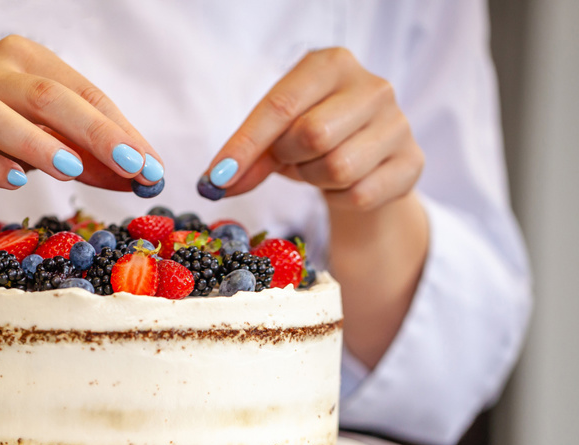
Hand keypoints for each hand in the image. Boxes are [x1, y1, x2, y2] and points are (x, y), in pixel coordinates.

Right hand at [0, 35, 163, 197]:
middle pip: (46, 96)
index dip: (119, 129)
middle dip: (94, 133)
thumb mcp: (40, 135)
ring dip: (36, 143)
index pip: (81, 91)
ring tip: (71, 168)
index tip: (151, 167)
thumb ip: (85, 153)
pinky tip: (14, 181)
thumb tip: (142, 177)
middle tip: (130, 166)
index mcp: (24, 59)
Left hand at [200, 47, 423, 211]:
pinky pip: (360, 193)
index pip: (280, 106)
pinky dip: (340, 197)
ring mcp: (398, 123)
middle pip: (313, 135)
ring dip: (314, 178)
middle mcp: (372, 86)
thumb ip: (248, 155)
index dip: (244, 146)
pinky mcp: (412, 162)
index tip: (215, 179)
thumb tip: (215, 184)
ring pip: (338, 167)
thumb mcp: (277, 135)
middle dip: (289, 158)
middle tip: (290, 159)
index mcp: (332, 65)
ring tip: (317, 168)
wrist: (369, 160)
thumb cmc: (314, 138)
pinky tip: (344, 184)